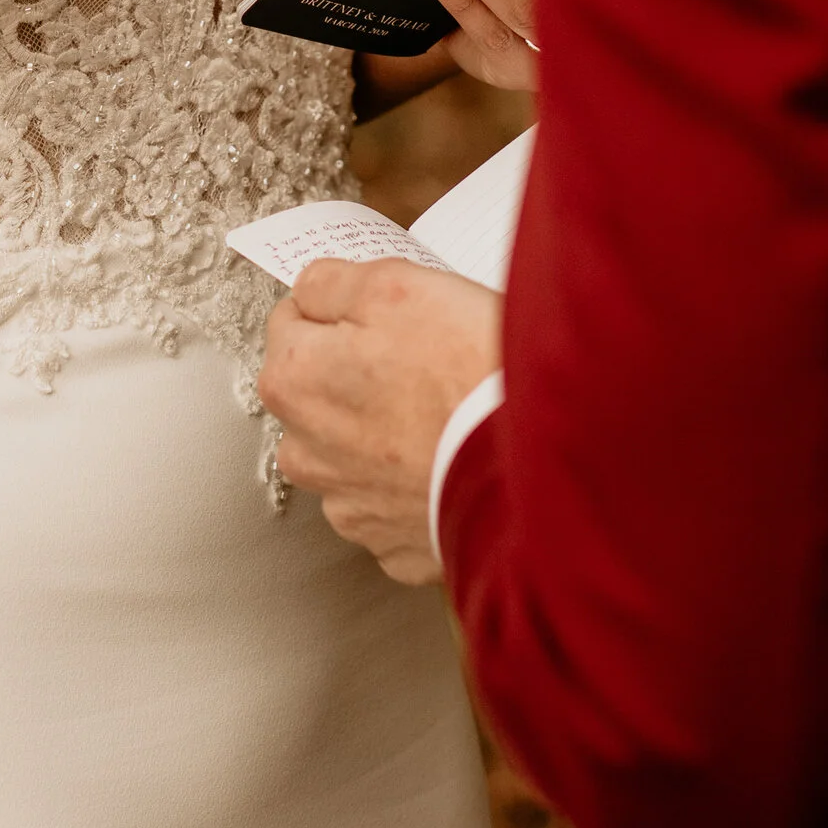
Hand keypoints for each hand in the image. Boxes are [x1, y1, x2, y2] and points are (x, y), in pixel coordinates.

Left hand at [258, 258, 501, 583]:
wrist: (535, 461)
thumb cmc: (466, 369)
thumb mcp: (393, 284)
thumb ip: (331, 282)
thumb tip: (311, 290)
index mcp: (292, 380)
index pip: (291, 322)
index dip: (343, 310)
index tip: (384, 317)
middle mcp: (306, 452)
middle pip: (319, 393)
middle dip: (355, 376)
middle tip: (422, 361)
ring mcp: (351, 507)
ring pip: (353, 454)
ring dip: (383, 437)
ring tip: (442, 417)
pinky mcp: (395, 546)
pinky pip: (395, 504)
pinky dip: (416, 485)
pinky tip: (451, 462)